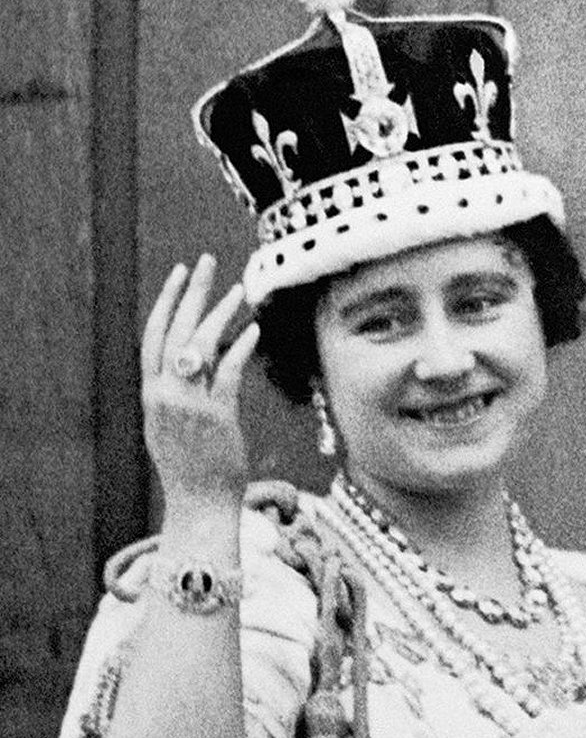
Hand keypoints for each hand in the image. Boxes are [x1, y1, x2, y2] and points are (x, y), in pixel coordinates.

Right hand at [141, 254, 259, 502]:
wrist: (198, 504)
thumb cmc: (192, 464)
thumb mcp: (170, 424)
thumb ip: (176, 391)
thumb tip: (191, 359)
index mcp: (152, 395)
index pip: (154, 337)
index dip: (167, 302)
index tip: (179, 273)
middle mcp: (165, 395)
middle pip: (174, 331)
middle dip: (191, 292)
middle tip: (206, 261)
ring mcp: (188, 406)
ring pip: (199, 347)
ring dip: (219, 314)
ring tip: (238, 290)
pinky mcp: (215, 417)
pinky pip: (228, 373)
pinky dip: (240, 348)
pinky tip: (254, 329)